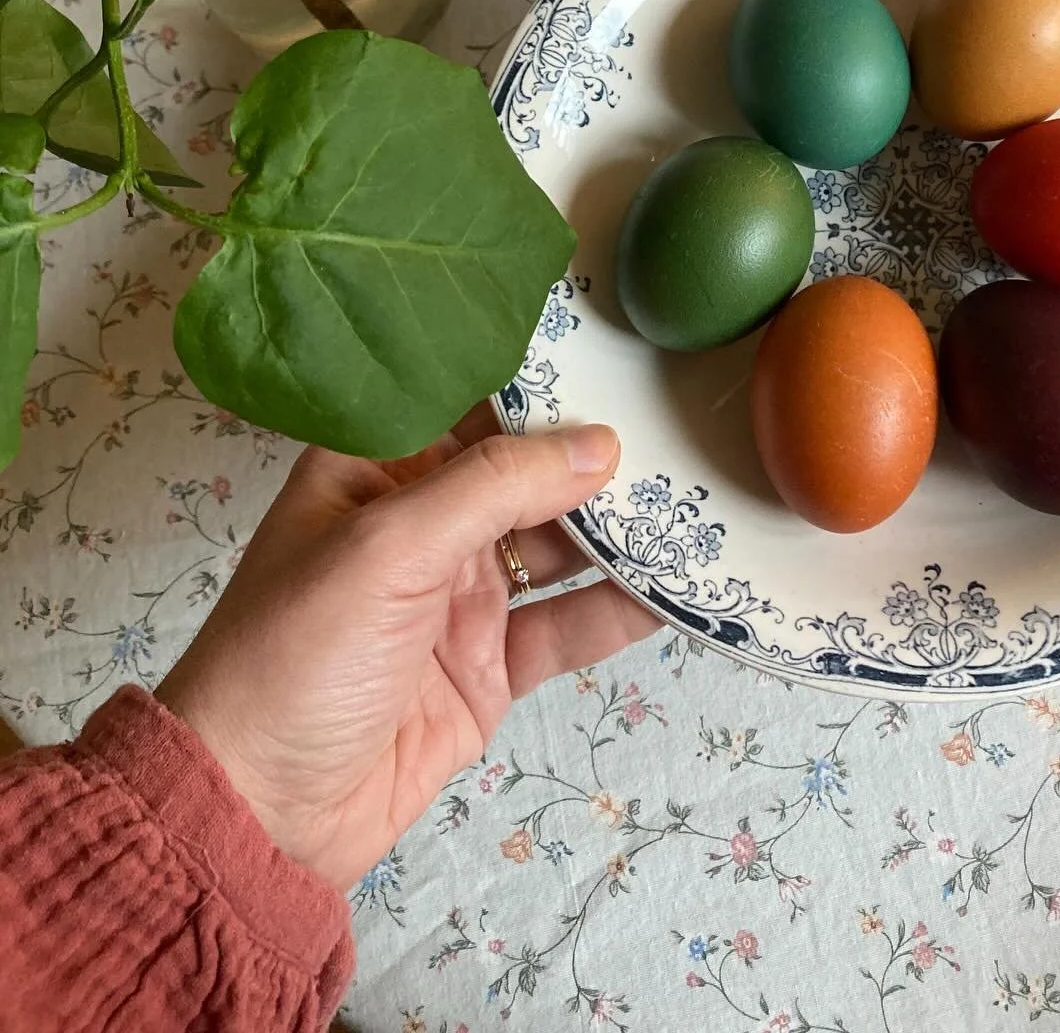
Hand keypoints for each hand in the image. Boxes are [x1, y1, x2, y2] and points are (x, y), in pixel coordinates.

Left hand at [157, 412, 654, 890]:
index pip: (468, 399)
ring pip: (558, 546)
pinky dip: (618, 610)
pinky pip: (565, 626)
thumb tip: (602, 442)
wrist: (258, 813)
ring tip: (701, 500)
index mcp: (377, 468)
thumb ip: (496, 486)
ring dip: (621, 530)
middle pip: (526, 471)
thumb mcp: (389, 547)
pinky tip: (677, 589)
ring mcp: (459, 596)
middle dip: (599, 453)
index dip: (537, 374)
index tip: (619, 346)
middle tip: (685, 424)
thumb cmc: (295, 653)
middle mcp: (422, 522)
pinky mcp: (487, 668)